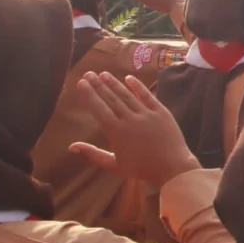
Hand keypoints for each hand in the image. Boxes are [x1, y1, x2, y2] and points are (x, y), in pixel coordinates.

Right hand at [69, 72, 198, 185]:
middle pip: (111, 99)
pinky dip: (138, 86)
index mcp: (117, 132)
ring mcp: (147, 114)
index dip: (90, 95)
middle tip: (88, 73)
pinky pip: (148, 96)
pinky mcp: (162, 112)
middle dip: (98, 85)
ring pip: (127, 95)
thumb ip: (92, 154)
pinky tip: (128, 78)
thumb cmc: (142, 169)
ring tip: (103, 74)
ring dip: (114, 84)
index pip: (99, 109)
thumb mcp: (114, 165)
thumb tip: (71, 147)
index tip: (81, 83)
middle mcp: (130, 120)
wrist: (172, 168)